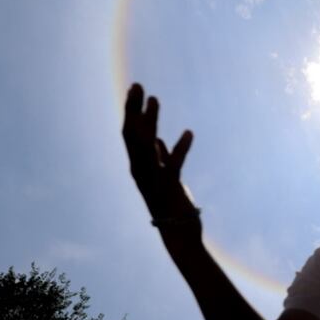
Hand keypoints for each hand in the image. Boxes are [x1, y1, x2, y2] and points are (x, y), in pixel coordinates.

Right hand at [122, 83, 199, 233]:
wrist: (179, 234)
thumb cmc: (171, 203)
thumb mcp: (164, 175)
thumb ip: (159, 156)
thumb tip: (156, 139)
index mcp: (139, 166)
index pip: (130, 133)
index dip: (132, 110)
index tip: (135, 88)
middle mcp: (141, 171)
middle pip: (133, 135)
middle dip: (134, 109)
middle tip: (138, 85)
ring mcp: (153, 179)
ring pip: (146, 145)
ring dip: (150, 121)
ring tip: (155, 99)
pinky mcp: (170, 188)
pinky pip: (173, 164)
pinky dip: (180, 148)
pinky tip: (189, 133)